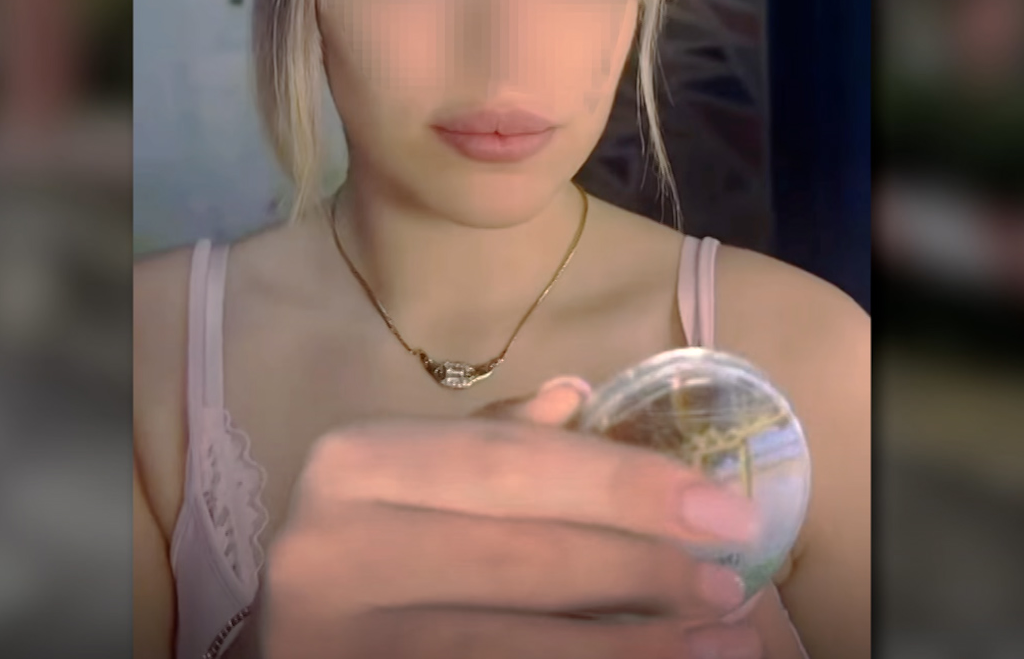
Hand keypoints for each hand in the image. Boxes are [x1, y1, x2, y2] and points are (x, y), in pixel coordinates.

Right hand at [248, 377, 764, 658]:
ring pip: (514, 645)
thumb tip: (580, 391)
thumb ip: (487, 446)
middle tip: (733, 583)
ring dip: (635, 647)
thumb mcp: (405, 484)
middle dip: (641, 570)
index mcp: (351, 464)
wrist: (290, 652)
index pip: (511, 467)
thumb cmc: (363, 559)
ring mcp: (339, 638)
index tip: (723, 509)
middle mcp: (329, 548)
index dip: (626, 486)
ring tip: (723, 642)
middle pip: (520, 557)